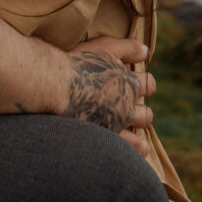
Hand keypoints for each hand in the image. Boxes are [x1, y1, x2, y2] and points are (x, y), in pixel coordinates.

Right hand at [67, 37, 154, 158]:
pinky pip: (121, 154)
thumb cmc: (77, 63)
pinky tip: (125, 153)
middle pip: (146, 115)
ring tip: (130, 134)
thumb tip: (147, 51)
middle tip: (127, 108)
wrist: (53, 85)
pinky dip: (128, 154)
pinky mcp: (100, 141)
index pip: (148, 84)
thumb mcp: (104, 47)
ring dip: (138, 137)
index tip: (136, 82)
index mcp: (128, 84)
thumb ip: (127, 48)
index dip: (144, 83)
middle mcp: (125, 108)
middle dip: (142, 112)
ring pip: (138, 141)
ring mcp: (113, 128)